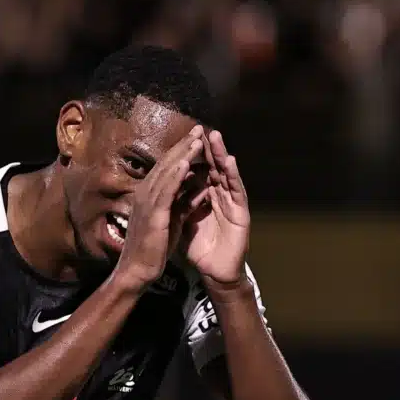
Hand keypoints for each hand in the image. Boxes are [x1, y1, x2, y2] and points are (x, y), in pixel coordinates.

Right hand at [112, 126, 206, 290]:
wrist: (137, 270)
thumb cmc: (152, 249)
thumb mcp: (168, 221)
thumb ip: (179, 203)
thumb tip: (194, 189)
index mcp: (148, 195)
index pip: (166, 168)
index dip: (181, 151)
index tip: (196, 138)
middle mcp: (145, 194)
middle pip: (166, 164)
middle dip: (184, 145)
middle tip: (199, 128)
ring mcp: (147, 202)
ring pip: (167, 173)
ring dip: (182, 154)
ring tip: (197, 139)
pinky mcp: (153, 214)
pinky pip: (166, 190)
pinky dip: (176, 174)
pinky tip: (187, 162)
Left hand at [182, 130, 250, 285]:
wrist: (214, 271)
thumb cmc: (199, 249)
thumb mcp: (181, 223)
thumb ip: (174, 205)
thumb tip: (158, 192)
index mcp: (205, 196)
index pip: (197, 171)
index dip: (190, 156)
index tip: (182, 138)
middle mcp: (220, 196)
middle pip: (212, 167)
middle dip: (206, 148)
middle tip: (199, 128)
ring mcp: (232, 203)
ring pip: (226, 174)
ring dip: (221, 155)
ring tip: (214, 137)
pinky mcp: (242, 213)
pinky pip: (237, 191)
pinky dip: (233, 176)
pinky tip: (228, 161)